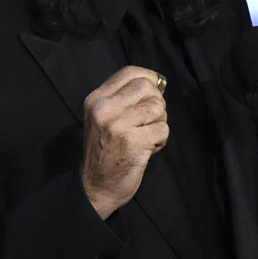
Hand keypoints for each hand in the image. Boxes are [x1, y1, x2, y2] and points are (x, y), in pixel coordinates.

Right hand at [81, 66, 168, 218]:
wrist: (95, 186)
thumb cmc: (105, 151)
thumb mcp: (103, 118)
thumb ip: (123, 98)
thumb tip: (158, 83)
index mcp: (95, 99)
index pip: (130, 72)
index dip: (149, 78)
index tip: (155, 90)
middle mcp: (104, 109)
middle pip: (147, 87)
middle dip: (156, 103)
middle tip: (149, 121)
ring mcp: (118, 126)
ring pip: (158, 107)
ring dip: (159, 123)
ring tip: (147, 136)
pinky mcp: (133, 143)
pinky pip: (163, 129)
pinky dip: (161, 140)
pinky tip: (148, 149)